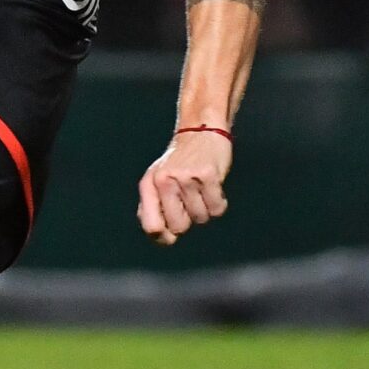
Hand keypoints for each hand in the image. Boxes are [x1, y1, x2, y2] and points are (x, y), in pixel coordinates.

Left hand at [138, 128, 230, 245]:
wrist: (201, 130)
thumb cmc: (179, 162)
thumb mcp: (158, 180)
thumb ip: (153, 206)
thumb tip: (158, 235)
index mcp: (149, 184)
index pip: (151, 226)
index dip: (163, 237)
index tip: (171, 235)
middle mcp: (164, 180)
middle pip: (179, 227)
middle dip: (188, 221)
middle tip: (189, 202)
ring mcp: (186, 177)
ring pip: (200, 218)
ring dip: (205, 210)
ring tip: (201, 190)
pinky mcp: (208, 174)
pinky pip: (217, 208)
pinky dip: (219, 203)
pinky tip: (214, 188)